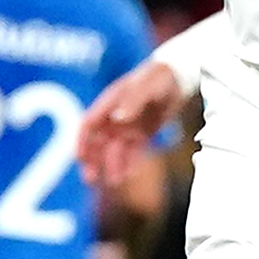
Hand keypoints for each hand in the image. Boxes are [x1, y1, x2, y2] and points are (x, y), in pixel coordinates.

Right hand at [78, 57, 189, 188]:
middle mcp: (115, 117)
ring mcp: (128, 126)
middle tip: (90, 179)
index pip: (88, 124)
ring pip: (114, 150)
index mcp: (110, 103)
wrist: (179, 76)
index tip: (79, 157)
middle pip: (97, 142)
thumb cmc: (159, 76)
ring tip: (114, 182)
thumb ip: (132, 101)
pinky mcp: (142, 133)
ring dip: (111, 166)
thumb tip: (118, 118)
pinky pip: (132, 152)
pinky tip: (127, 175)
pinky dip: (128, 163)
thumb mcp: (146, 87)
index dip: (82, 141)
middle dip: (92, 160)